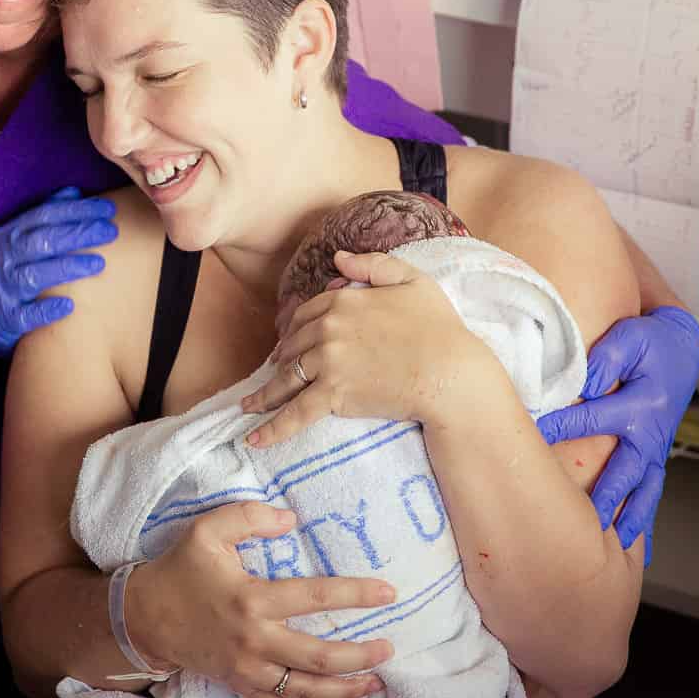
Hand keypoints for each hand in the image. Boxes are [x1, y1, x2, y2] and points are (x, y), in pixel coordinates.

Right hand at [0, 186, 117, 356]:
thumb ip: (47, 215)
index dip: (77, 210)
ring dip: (68, 267)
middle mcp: (6, 257)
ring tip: (99, 263)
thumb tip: (74, 192)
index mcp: (11, 233)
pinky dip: (47, 309)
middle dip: (79, 234)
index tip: (107, 210)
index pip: (45, 215)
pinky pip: (27, 315)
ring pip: (35, 275)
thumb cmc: (14, 267)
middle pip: (44, 241)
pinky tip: (69, 305)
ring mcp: (6, 288)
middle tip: (110, 232)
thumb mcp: (23, 238)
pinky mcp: (8, 317)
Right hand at [129, 502, 394, 697]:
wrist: (145, 617)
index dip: (356, 595)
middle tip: (390, 648)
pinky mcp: (240, 685)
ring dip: (345, 689)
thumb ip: (249, 516)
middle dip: (359, 655)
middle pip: (318, 657)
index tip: (388, 593)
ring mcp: (247, 668)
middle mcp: (254, 639)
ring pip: (305, 690)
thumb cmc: (180, 569)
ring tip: (377, 682)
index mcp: (251, 598)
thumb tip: (291, 519)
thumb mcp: (207, 530)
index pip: (315, 598)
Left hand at [243, 250, 502, 447]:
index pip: (307, 313)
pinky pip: (296, 412)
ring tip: (248, 407)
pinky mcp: (334, 395)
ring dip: (264, 394)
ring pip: (287, 378)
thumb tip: (338, 258)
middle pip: (293, 344)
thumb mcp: (412, 280)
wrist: (450, 373)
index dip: (296, 328)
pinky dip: (273, 427)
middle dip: (281, 359)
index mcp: (343, 300)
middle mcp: (328, 328)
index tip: (290, 340)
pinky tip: (254, 439)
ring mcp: (328, 362)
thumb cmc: (439, 327)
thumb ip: (374, 265)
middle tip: (274, 373)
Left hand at [535, 305, 698, 562]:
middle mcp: (651, 435)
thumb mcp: (630, 338)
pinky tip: (636, 545)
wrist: (681, 349)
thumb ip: (605, 360)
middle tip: (583, 523)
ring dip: (629, 518)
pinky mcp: (654, 456)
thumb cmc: (650, 342)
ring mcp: (655, 450)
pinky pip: (650, 493)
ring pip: (643, 491)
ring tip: (614, 545)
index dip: (562, 427)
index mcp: (642, 405)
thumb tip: (583, 385)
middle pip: (624, 471)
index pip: (594, 419)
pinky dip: (644, 518)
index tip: (533, 439)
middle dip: (603, 497)